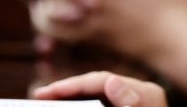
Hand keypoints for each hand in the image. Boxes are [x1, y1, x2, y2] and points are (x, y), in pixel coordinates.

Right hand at [34, 71, 165, 106]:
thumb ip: (129, 105)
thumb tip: (112, 81)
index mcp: (146, 94)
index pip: (103, 81)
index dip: (73, 85)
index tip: (47, 93)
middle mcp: (140, 94)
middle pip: (97, 86)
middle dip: (68, 90)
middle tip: (39, 96)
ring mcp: (134, 103)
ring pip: (96, 96)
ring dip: (72, 98)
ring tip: (46, 100)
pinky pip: (100, 104)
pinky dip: (83, 106)